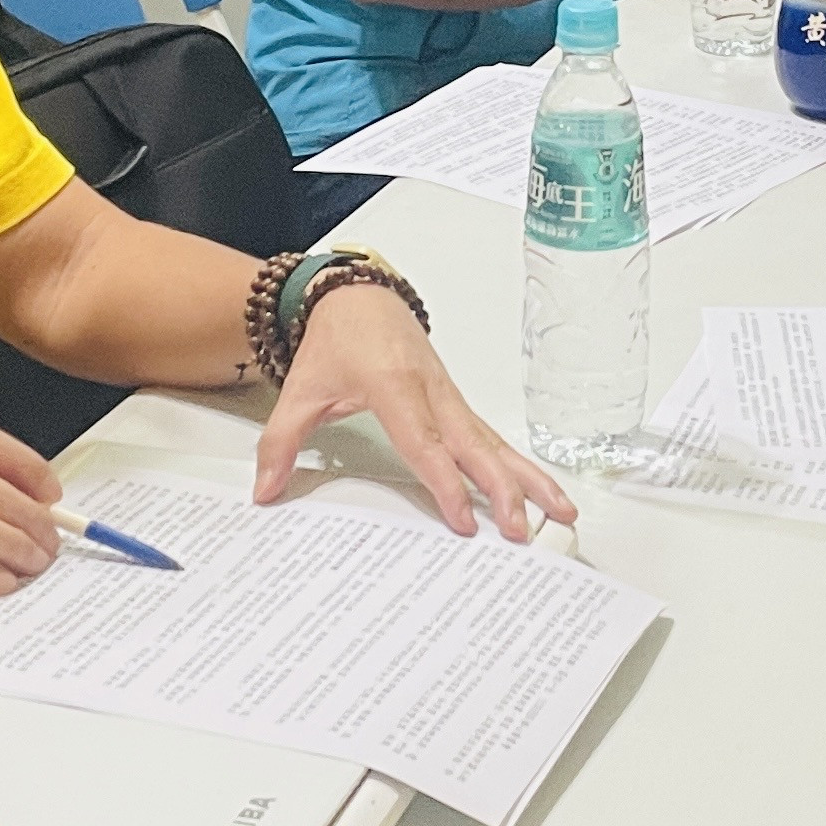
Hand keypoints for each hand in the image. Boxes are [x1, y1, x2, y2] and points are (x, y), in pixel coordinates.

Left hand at [256, 281, 571, 538]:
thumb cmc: (337, 338)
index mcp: (394, 387)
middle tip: (520, 530)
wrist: (359, 294)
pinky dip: (520, 465)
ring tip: (559, 512)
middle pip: (474, 446)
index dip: (446, 483)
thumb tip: (265, 490)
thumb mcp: (300, 389)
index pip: (425, 443)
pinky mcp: (457, 403)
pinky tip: (543, 491)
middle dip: (501, 489)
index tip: (463, 521)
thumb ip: (282, 442)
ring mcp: (450, 397)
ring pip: (494, 442)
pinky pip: (492, 437)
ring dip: (529, 478)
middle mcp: (432, 392)